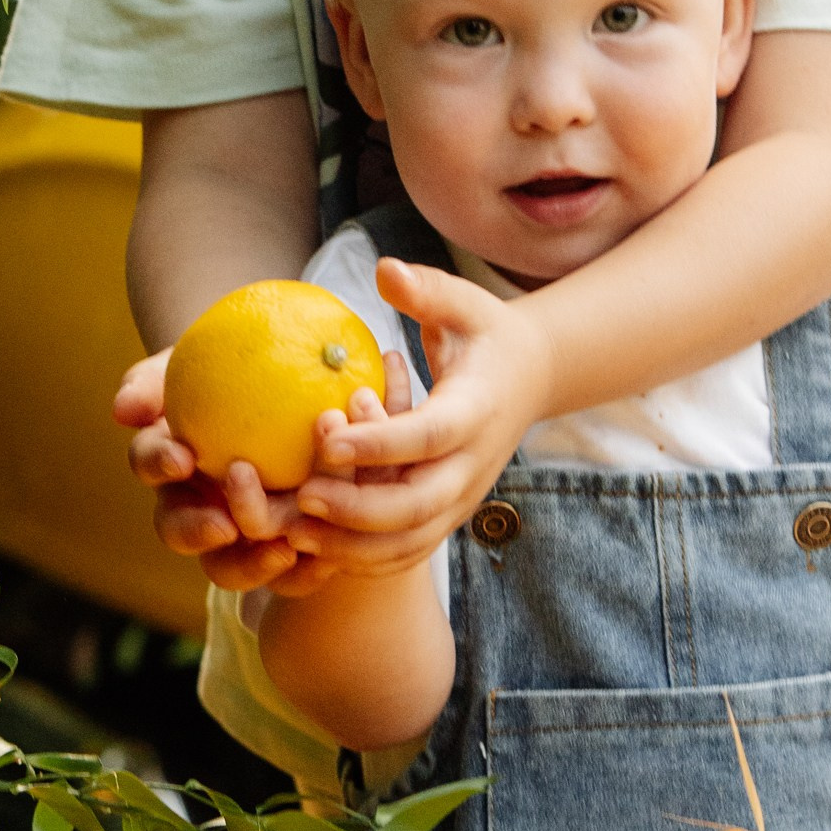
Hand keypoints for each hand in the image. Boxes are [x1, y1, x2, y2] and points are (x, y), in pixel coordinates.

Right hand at [114, 346, 309, 594]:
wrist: (291, 378)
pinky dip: (300, 571)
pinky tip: (326, 560)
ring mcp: (234, 531)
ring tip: (281, 550)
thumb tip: (123, 411)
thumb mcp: (196, 363)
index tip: (182, 457)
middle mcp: (193, 501)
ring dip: (249, 564)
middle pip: (178, 531)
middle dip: (196, 531)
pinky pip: (284, 572)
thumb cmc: (234, 362)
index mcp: (168, 458)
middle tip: (225, 525)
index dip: (160, 462)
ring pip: (226, 565)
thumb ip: (155, 383)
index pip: (150, 462)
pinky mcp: (278, 546)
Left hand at [290, 260, 547, 566]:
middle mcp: (473, 463)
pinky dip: (366, 558)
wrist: (532, 376)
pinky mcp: (450, 513)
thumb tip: (385, 271)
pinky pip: (410, 549)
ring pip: (413, 539)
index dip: (381, 443)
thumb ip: (428, 290)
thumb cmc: (486, 333)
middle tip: (302, 497)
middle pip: (420, 504)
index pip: (430, 435)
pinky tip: (317, 550)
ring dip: (355, 545)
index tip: (329, 438)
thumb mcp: (465, 304)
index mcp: (477, 410)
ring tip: (297, 534)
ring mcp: (463, 496)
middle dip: (360, 509)